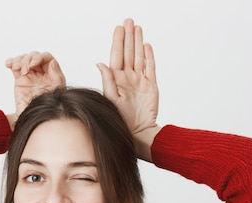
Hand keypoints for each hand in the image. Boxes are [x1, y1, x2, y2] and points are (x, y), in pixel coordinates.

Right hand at [5, 51, 65, 125]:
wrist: (36, 117)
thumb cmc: (48, 105)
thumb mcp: (57, 88)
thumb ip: (56, 74)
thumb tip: (52, 62)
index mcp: (51, 72)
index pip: (46, 57)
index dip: (39, 57)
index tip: (34, 64)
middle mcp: (41, 72)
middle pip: (33, 56)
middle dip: (28, 59)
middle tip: (26, 70)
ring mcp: (30, 75)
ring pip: (23, 59)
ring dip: (19, 60)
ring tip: (17, 68)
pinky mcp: (20, 79)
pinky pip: (15, 67)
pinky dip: (11, 62)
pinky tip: (9, 64)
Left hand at [97, 18, 159, 160]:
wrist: (138, 132)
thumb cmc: (121, 120)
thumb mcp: (111, 99)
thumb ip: (107, 80)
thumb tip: (100, 63)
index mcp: (116, 80)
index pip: (117, 56)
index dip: (118, 42)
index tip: (118, 29)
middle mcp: (128, 78)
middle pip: (128, 52)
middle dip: (128, 37)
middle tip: (128, 21)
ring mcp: (139, 81)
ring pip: (139, 57)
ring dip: (138, 42)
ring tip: (137, 28)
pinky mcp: (151, 86)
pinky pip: (150, 68)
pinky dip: (149, 56)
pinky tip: (147, 46)